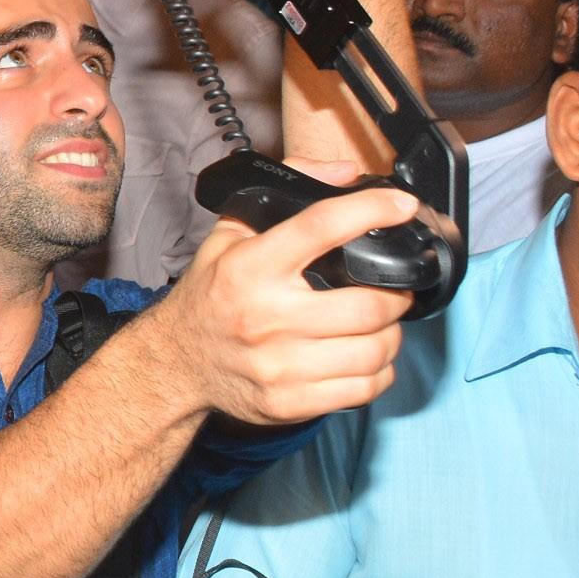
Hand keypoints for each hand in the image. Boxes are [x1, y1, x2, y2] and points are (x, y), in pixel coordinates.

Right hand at [140, 186, 417, 424]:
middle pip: (367, 305)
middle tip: (395, 289)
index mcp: (250, 267)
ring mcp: (279, 365)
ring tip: (383, 325)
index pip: (321, 227)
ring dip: (392, 335)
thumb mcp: (232, 233)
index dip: (371, 210)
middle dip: (397, 295)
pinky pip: (363, 389)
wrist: (176, 363)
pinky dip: (380, 372)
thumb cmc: (213, 295)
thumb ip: (288, 192)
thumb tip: (349, 175)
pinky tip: (367, 358)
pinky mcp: (289, 403)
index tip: (402, 206)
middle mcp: (265, 316)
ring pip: (374, 351)